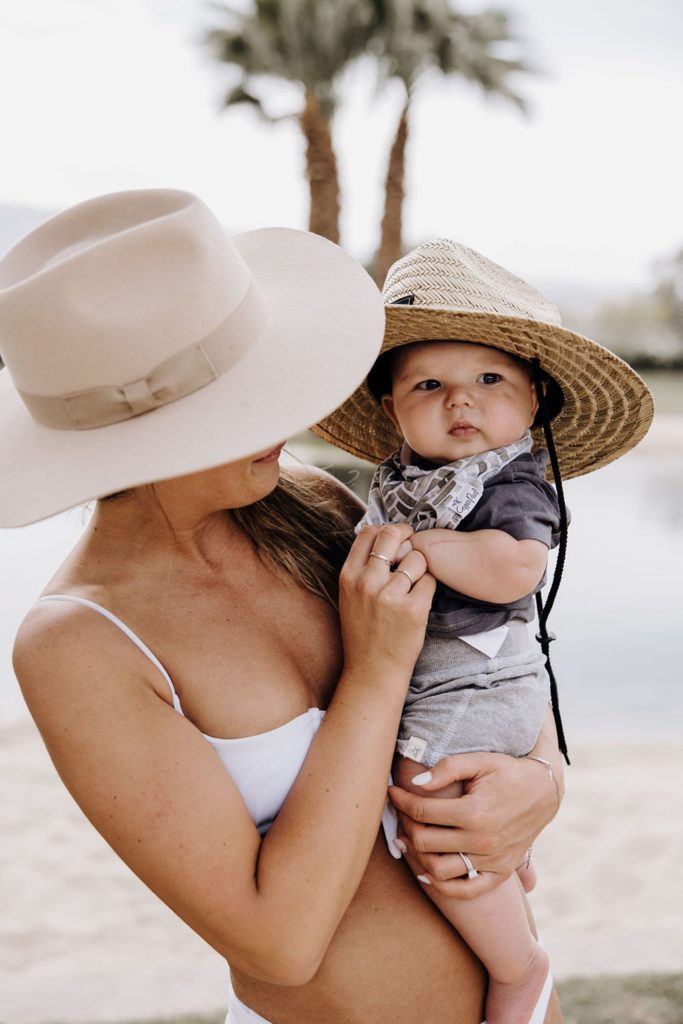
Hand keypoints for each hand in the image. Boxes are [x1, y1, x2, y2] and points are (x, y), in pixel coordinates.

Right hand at [338, 524, 434, 684]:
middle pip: (393, 535)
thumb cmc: (363, 634)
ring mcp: (390, 595)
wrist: (372, 671)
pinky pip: (430, 580)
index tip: (397, 536)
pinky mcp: (413, 609)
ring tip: (414, 585)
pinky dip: (429, 587)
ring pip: (417, 558)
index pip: (368, 533)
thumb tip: (384, 537)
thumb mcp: (350, 597)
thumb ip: (362, 569)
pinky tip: (420, 600)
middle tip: (413, 546)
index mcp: (348, 577)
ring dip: (421, 568)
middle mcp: (367, 582)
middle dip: (407, 536)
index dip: (387, 530)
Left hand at [388, 751, 559, 897]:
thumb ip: (447, 769)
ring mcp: (492, 860)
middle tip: (398, 812)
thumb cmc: (508, 772)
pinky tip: (425, 873)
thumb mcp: (479, 761)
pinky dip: (442, 886)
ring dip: (416, 857)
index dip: (401, 800)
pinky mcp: (501, 872)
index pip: (422, 811)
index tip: (392, 792)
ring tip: (407, 838)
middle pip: (425, 841)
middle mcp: (483, 840)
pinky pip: (467, 890)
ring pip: (439, 870)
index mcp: (474, 811)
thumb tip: (415, 783)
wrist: (544, 791)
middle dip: (405, 825)